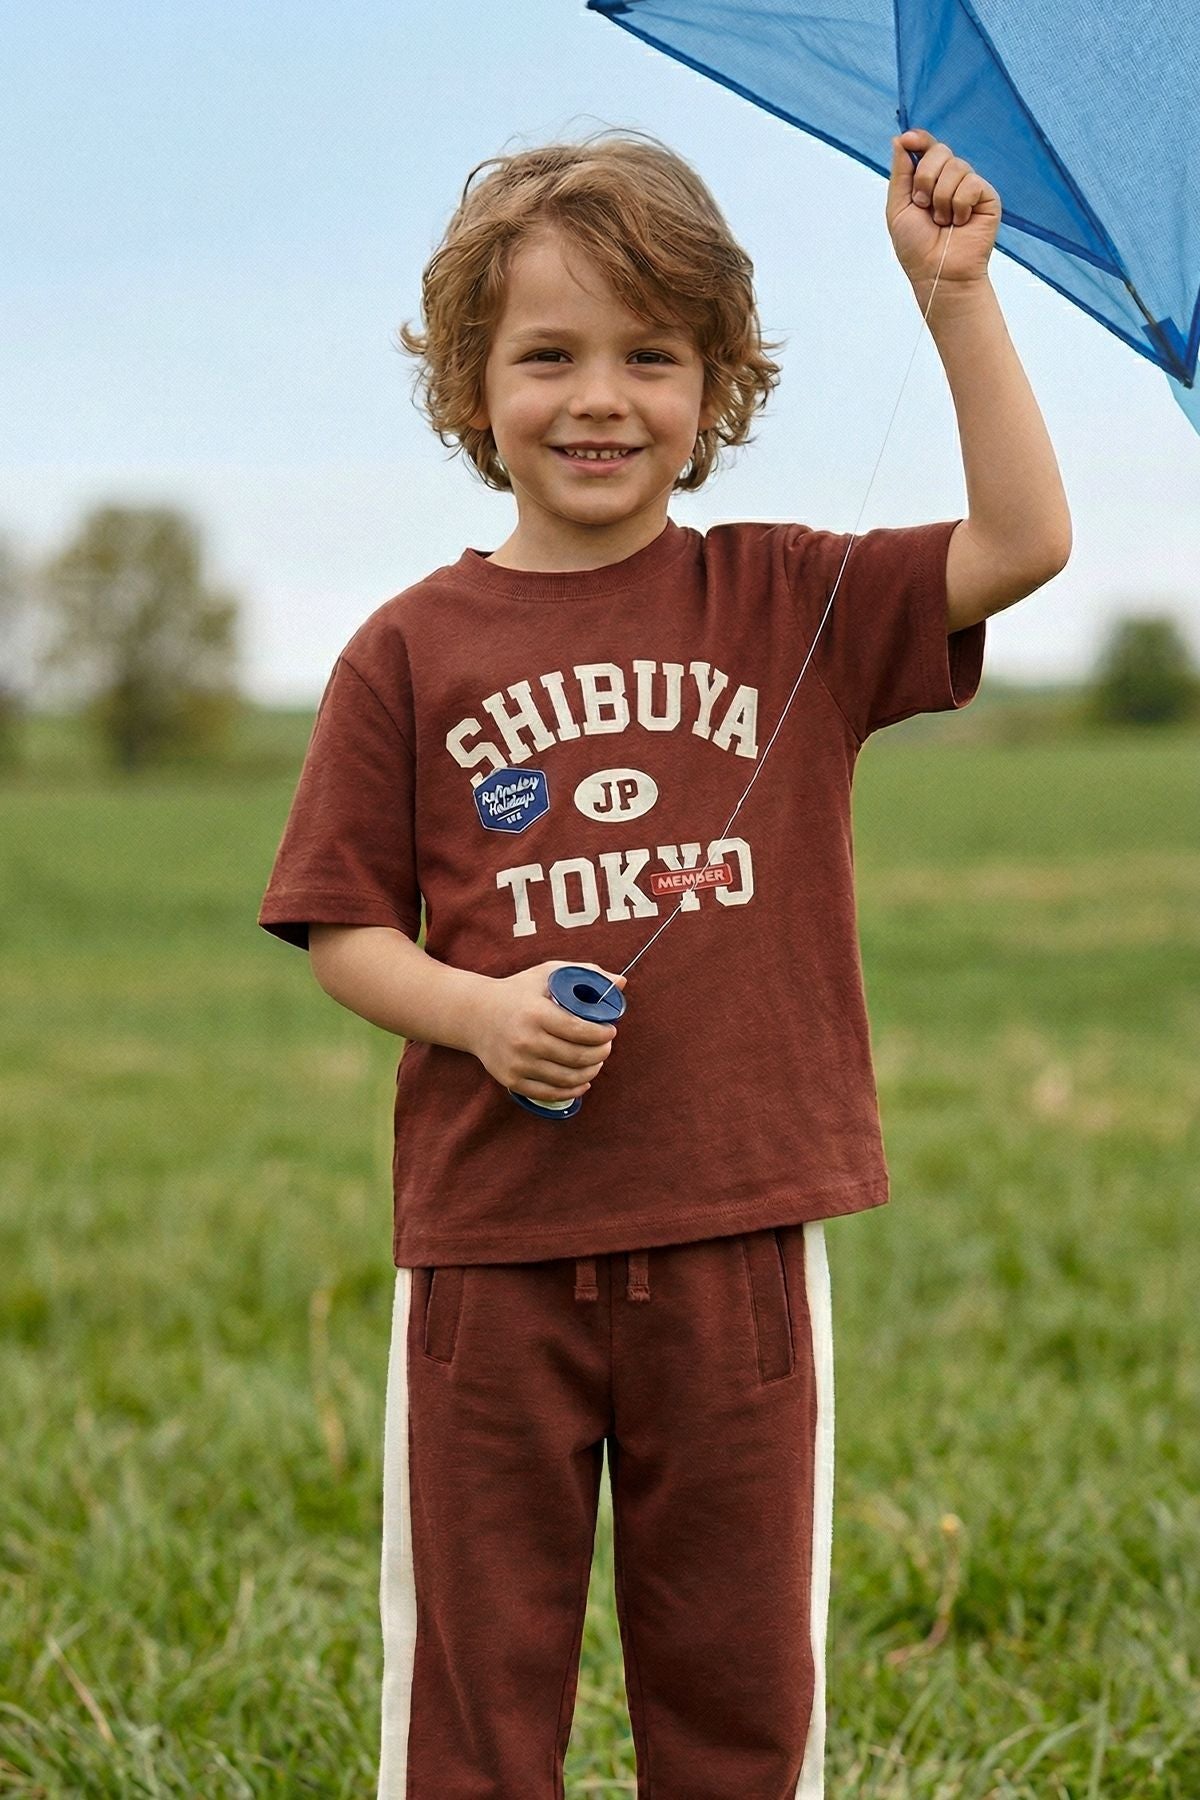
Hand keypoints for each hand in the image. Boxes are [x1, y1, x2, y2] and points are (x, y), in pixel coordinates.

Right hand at [470, 960, 626, 1104]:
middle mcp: (526, 1040)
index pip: (580, 1030)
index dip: (603, 1035)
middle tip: (606, 1046)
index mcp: (536, 1013)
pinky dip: (572, 1091)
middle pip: (578, 1057)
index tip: (611, 1031)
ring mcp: (518, 1063)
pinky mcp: (511, 1080)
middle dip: (601, 1053)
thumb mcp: (546, 974)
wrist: (474, 1014)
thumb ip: (583, 974)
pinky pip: (549, 1093)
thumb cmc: (517, 992)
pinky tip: (583, 1082)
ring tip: (597, 1062)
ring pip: (567, 1078)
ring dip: (591, 1072)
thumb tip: (620, 983)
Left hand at [886, 129, 1000, 295]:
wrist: (938, 273)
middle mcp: (949, 179)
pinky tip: (960, 222)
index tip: (908, 140)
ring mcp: (969, 186)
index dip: (919, 139)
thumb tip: (899, 139)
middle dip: (925, 178)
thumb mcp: (898, 208)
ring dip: (941, 198)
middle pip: (940, 150)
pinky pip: (972, 183)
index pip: (927, 147)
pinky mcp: (987, 196)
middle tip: (923, 205)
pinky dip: (959, 205)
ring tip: (942, 221)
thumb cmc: (917, 247)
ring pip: (956, 166)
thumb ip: (899, 174)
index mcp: (928, 179)